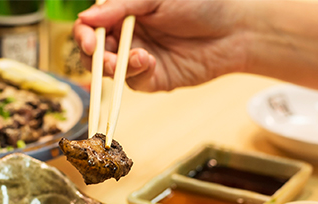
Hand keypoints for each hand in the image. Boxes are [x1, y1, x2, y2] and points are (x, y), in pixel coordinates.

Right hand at [73, 0, 247, 91]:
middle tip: (101, 56)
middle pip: (93, 53)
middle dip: (93, 56)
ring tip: (135, 57)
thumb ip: (120, 7)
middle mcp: (126, 36)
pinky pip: (133, 82)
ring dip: (113, 66)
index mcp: (123, 13)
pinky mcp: (152, 79)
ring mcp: (138, 59)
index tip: (88, 41)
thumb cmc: (200, 4)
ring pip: (109, 70)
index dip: (83, 34)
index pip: (90, 26)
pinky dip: (136, 72)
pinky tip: (149, 61)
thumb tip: (86, 18)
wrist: (234, 30)